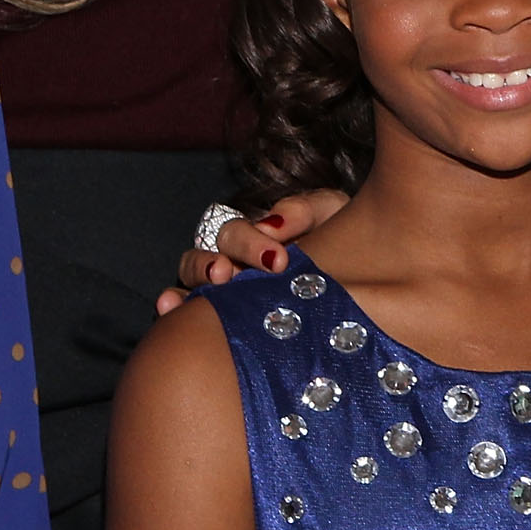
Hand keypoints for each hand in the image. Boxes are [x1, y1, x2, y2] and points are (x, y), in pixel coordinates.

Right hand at [152, 191, 350, 314]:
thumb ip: (304, 210)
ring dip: (194, 283)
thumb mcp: (331, 216)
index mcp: (254, 235)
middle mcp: (231, 261)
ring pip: (189, 280)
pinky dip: (171, 308)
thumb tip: (271, 222)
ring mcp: (222, 290)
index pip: (234, 232)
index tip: (278, 259)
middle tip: (230, 274)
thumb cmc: (341, 240)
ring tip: (211, 289)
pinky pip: (182, 313)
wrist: (361, 280)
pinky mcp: (218, 319)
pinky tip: (169, 309)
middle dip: (212, 263)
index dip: (249, 242)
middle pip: (205, 256)